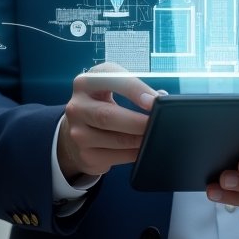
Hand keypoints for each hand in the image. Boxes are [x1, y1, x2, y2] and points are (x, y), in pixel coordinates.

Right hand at [57, 63, 161, 183]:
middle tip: (159, 123)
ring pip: (115, 140)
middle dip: (138, 122)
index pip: (111, 80)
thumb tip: (161, 97)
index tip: (156, 100)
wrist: (76, 129)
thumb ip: (134, 88)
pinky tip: (143, 149)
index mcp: (86, 82)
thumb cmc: (102, 102)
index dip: (135, 90)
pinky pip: (116, 157)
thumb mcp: (111, 87)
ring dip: (139, 140)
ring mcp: (78, 133)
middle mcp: (77, 106)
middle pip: (108, 116)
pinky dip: (134, 154)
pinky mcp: (85, 155)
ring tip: (155, 136)